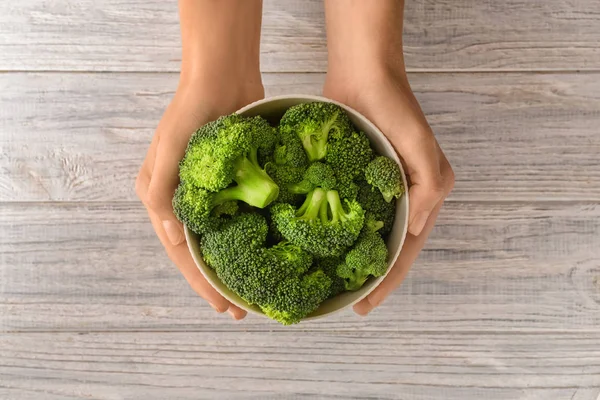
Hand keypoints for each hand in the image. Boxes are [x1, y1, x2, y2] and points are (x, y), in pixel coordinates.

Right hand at [136, 76, 263, 319]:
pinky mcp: (232, 182)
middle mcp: (181, 199)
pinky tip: (266, 252)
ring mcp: (208, 192)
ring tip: (254, 289)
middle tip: (241, 309)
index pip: (181, 252)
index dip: (201, 282)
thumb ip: (164, 191)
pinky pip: (239, 217)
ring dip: (235, 264)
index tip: (223, 306)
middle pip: (201, 251)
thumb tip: (176, 238)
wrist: (222, 77)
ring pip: (221, 238)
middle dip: (218, 282)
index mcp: (159, 196)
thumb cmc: (191, 111)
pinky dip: (249, 236)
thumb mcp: (171, 150)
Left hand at [324, 67, 454, 315]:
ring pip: (369, 234)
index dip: (388, 280)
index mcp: (426, 194)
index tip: (366, 305)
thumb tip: (412, 230)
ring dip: (356, 259)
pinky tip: (323, 248)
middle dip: (373, 277)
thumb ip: (428, 188)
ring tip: (336, 283)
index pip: (406, 249)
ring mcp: (381, 188)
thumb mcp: (420, 146)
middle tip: (351, 303)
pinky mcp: (358, 178)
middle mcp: (406, 195)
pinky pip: (351, 213)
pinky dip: (341, 233)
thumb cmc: (395, 107)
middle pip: (389, 247)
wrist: (363, 74)